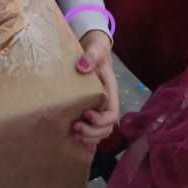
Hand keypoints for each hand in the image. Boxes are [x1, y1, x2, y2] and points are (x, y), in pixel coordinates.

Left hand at [73, 30, 118, 152]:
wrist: (93, 51)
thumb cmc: (96, 51)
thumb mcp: (95, 50)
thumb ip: (90, 56)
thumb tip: (82, 66)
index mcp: (110, 92)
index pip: (112, 113)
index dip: (101, 120)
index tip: (87, 113)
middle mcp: (106, 103)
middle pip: (107, 128)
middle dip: (93, 132)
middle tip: (76, 128)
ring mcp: (98, 108)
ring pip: (100, 132)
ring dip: (89, 137)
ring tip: (74, 134)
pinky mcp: (89, 109)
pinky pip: (92, 129)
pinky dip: (86, 137)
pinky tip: (75, 137)